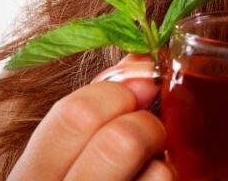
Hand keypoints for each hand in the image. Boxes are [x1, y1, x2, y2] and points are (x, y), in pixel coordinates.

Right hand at [8, 55, 172, 180]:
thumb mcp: (62, 157)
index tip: (135, 89)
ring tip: (147, 171)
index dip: (116, 91)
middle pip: (122, 141)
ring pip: (159, 174)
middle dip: (146, 123)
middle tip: (148, 133)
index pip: (75, 115)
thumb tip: (139, 59)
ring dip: (164, 162)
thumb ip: (92, 107)